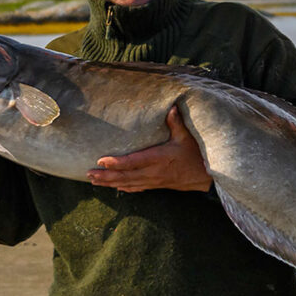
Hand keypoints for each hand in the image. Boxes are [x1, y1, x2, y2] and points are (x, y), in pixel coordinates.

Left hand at [87, 106, 211, 192]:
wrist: (207, 177)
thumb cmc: (196, 154)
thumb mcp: (187, 137)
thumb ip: (176, 123)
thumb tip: (171, 107)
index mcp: (158, 159)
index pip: (132, 162)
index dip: (116, 163)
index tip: (100, 161)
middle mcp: (153, 172)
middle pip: (125, 176)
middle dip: (105, 176)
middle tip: (88, 174)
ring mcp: (154, 181)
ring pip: (128, 184)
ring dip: (110, 183)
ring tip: (94, 181)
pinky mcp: (157, 185)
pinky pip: (137, 188)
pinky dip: (124, 188)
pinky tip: (114, 187)